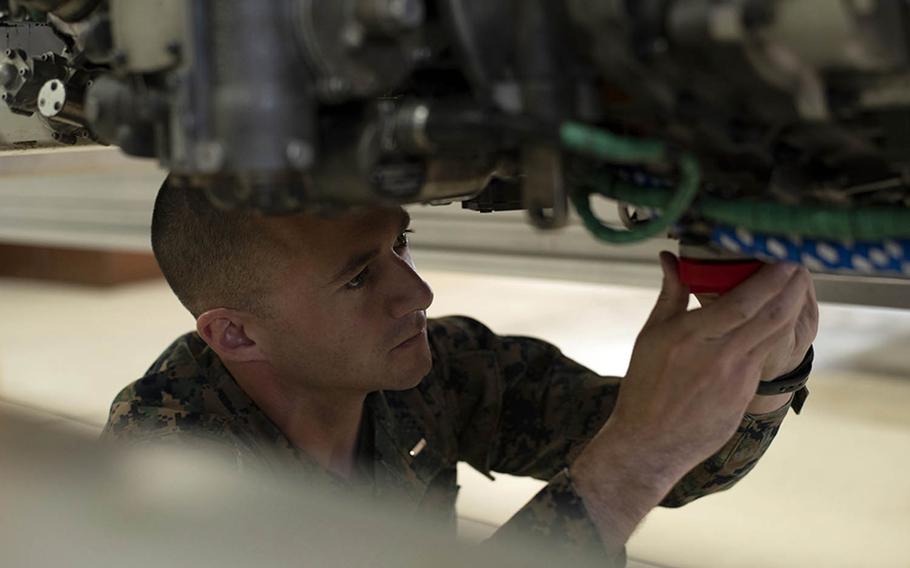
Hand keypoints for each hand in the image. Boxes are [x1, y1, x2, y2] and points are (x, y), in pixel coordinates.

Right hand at [570, 252, 813, 547]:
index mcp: (690, 336)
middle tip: (801, 266)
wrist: (651, 442)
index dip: (770, 279)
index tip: (784, 259)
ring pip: (776, 336)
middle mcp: (718, 356)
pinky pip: (767, 357)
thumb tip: (670, 258)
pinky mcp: (745, 394)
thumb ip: (670, 295)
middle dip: (793, 288)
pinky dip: (777, 333)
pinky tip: (779, 319)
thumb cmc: (645, 386)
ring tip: (797, 287)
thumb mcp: (651, 336)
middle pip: (771, 317)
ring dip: (792, 308)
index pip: (743, 302)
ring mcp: (736, 378)